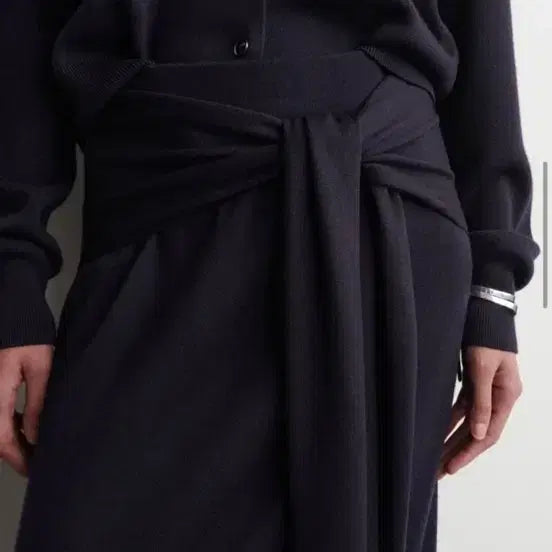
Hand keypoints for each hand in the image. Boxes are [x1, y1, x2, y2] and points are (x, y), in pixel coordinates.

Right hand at [0, 344, 53, 476]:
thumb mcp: (40, 369)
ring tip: (35, 449)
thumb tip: (38, 435)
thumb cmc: (29, 338)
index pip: (3, 439)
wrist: (12, 314)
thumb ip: (37, 402)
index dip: (18, 458)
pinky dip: (10, 423)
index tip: (33, 471)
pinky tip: (26, 426)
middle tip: (37, 463)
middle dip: (15, 453)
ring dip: (13, 439)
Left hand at [437, 345, 521, 479]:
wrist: (483, 313)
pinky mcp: (474, 384)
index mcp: (506, 396)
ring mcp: (486, 391)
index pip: (488, 434)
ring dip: (452, 439)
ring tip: (435, 458)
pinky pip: (462, 409)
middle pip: (477, 433)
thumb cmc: (486, 338)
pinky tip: (437, 433)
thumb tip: (479, 435)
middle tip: (438, 471)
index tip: (451, 467)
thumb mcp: (482, 369)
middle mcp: (498, 398)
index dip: (469, 452)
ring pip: (468, 423)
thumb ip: (481, 402)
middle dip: (458, 452)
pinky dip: (450, 421)